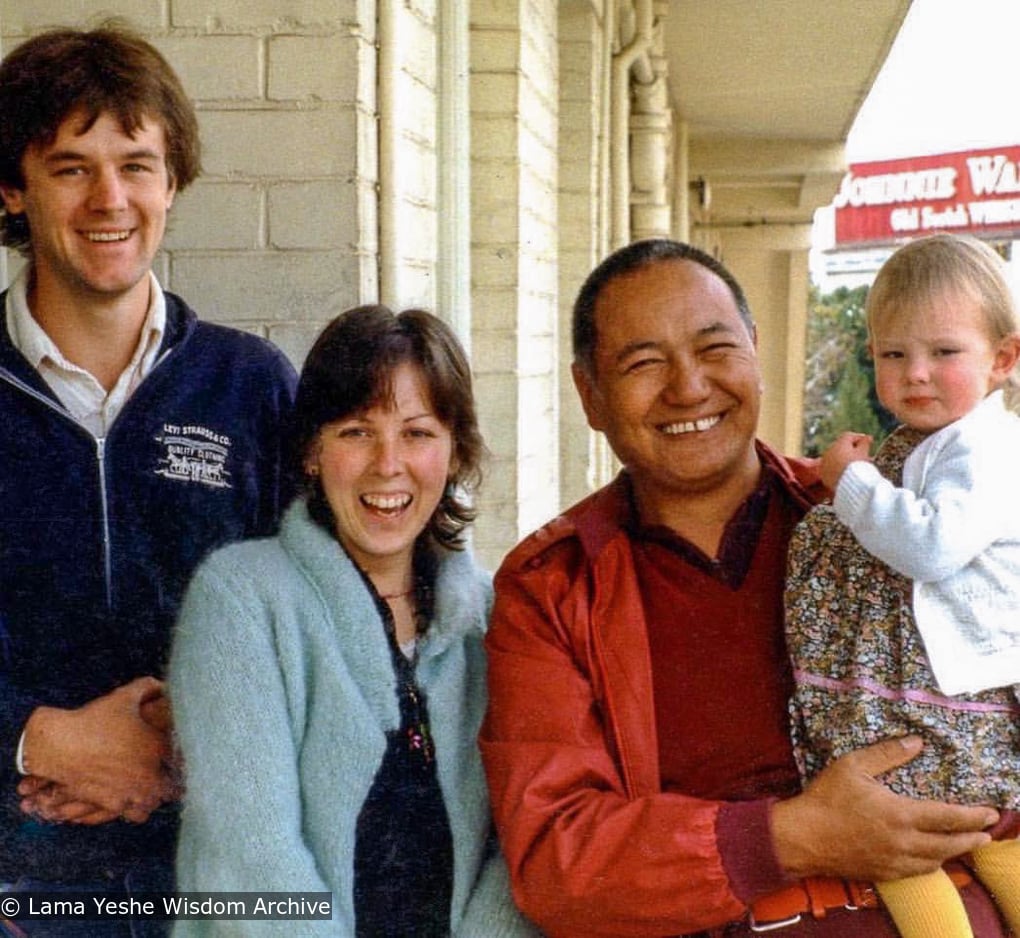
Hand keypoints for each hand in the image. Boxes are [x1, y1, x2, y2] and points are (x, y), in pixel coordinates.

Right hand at [19, 677, 178, 822]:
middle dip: (174, 779)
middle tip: (170, 773)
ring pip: (158, 802)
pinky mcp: (116, 805)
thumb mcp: (124, 697)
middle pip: (175, 785)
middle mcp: (150, 773)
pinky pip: (138, 815)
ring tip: (154, 787)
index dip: (186, 758)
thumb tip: (163, 686)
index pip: (185, 759)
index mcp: (158, 747)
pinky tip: (136, 798)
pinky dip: (139, 809)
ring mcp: (133, 792)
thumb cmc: (94, 720)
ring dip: (158, 796)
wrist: (60, 745)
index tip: (184, 756)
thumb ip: (148, 687)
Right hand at [771, 737, 998, 880]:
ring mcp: (894, 861)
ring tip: (965, 844)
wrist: (803, 837)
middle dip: (972, 838)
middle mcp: (903, 842)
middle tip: (987, 832)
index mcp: (900, 814)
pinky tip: (932, 859)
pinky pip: (917, 872)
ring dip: (955, 853)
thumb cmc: (826, 798)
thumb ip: (887, 753)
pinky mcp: (883, 873)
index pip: (948, 817)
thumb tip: (916, 741)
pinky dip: (932, 865)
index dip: (973, 816)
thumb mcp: (853, 765)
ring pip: (936, 861)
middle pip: (950, 845)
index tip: (990, 812)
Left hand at [819, 431, 871, 491]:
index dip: (859, 438)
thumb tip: (867, 437)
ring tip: (855, 465)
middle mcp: (829, 451)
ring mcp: (824, 463)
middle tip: (862, 454)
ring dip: (843, 459)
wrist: (848, 485)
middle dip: (851, 449)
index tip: (867, 441)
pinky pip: (831, 468)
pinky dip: (838, 468)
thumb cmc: (857, 466)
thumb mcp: (863, 453)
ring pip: (835, 457)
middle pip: (840, 447)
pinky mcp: (823, 474)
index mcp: (839, 444)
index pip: (848, 436)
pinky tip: (847, 473)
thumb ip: (865, 443)